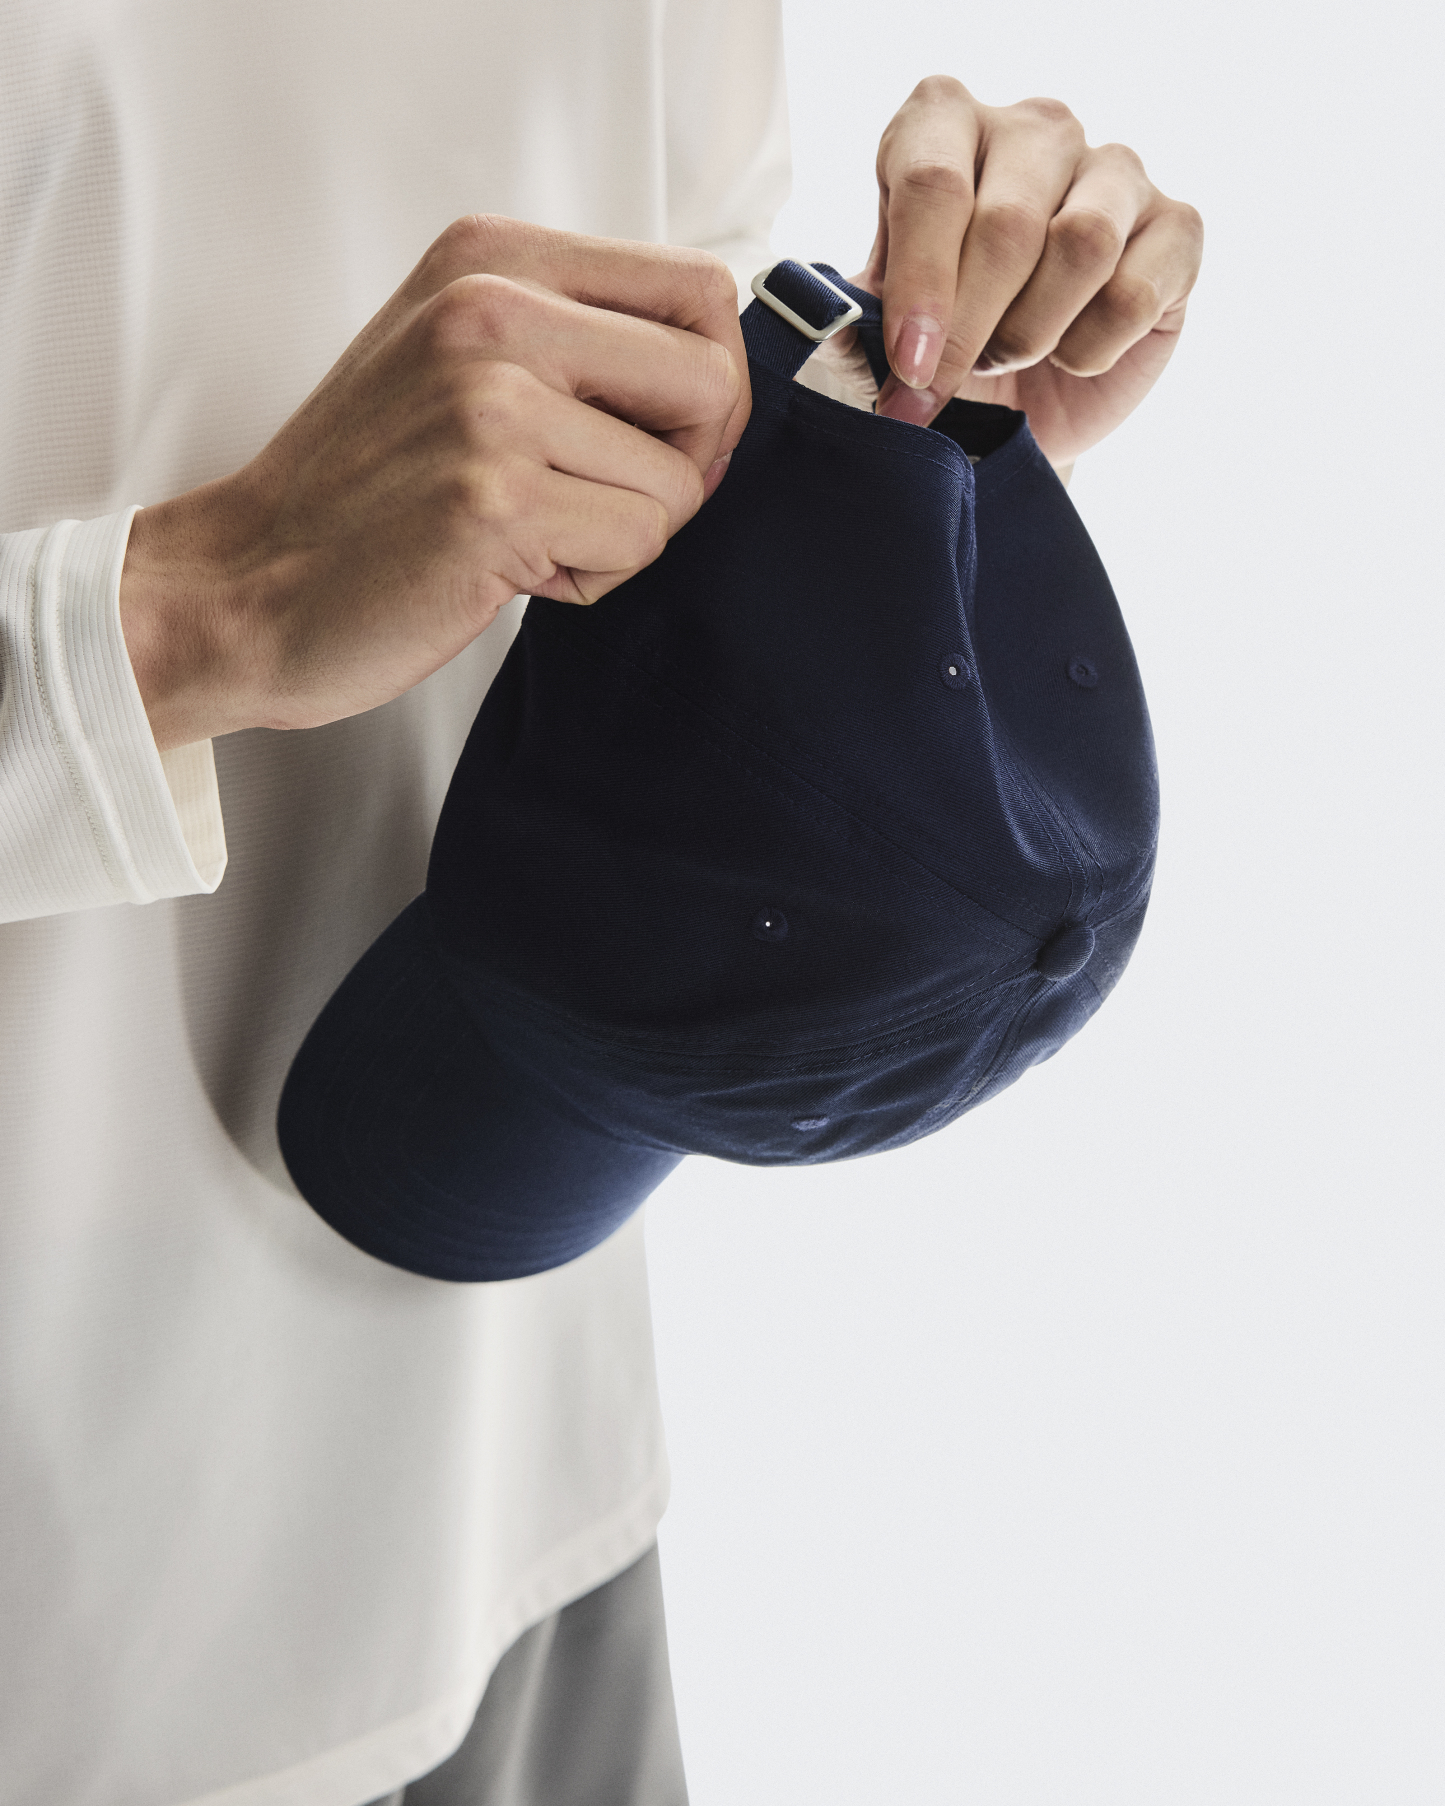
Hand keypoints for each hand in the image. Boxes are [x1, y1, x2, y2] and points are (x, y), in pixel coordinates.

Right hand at [120, 216, 747, 749]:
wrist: (246, 582)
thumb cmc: (362, 489)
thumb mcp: (456, 358)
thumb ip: (574, 338)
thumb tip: (722, 379)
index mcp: (492, 258)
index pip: (697, 288)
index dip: (712, 378)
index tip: (662, 435)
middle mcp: (493, 309)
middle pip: (713, 380)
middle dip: (689, 463)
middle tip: (608, 499)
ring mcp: (491, 403)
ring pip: (679, 482)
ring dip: (622, 533)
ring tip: (528, 534)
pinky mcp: (496, 498)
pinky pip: (635, 543)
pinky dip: (590, 579)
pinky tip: (513, 571)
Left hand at [858, 78, 1201, 465]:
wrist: (1020, 406)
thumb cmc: (942, 350)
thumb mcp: (880, 333)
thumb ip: (855, 320)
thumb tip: (831, 325)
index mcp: (944, 124)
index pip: (932, 182)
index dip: (921, 287)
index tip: (908, 367)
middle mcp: (1034, 129)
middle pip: (1006, 225)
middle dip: (970, 331)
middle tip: (948, 385)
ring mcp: (1113, 169)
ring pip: (1081, 248)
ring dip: (1033, 333)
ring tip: (1010, 358)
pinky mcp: (1175, 226)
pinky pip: (1135, 292)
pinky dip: (1094, 348)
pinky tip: (1074, 354)